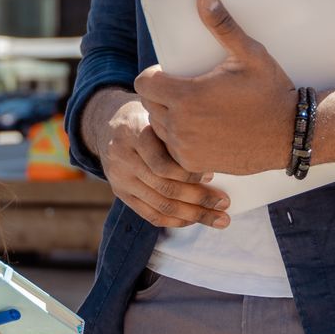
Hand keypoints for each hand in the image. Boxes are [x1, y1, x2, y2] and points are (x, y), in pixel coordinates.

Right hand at [92, 91, 229, 229]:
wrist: (109, 124)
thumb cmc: (148, 117)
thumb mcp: (158, 113)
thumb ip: (177, 130)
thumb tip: (217, 154)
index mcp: (133, 132)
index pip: (162, 163)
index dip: (189, 172)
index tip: (212, 174)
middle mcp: (123, 157)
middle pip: (164, 187)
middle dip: (199, 198)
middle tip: (224, 203)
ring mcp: (119, 178)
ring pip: (160, 205)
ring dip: (194, 215)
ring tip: (220, 218)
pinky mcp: (121, 193)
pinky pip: (150, 215)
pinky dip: (176, 220)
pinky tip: (195, 220)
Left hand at [137, 0, 296, 175]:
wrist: (291, 134)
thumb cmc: (270, 92)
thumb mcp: (249, 54)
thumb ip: (222, 26)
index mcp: (187, 96)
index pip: (143, 83)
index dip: (153, 75)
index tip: (169, 73)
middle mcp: (181, 125)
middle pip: (149, 104)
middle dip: (160, 94)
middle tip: (185, 89)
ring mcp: (187, 147)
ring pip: (158, 127)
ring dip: (168, 117)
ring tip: (192, 109)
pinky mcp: (195, 163)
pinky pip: (172, 149)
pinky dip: (179, 140)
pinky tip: (199, 130)